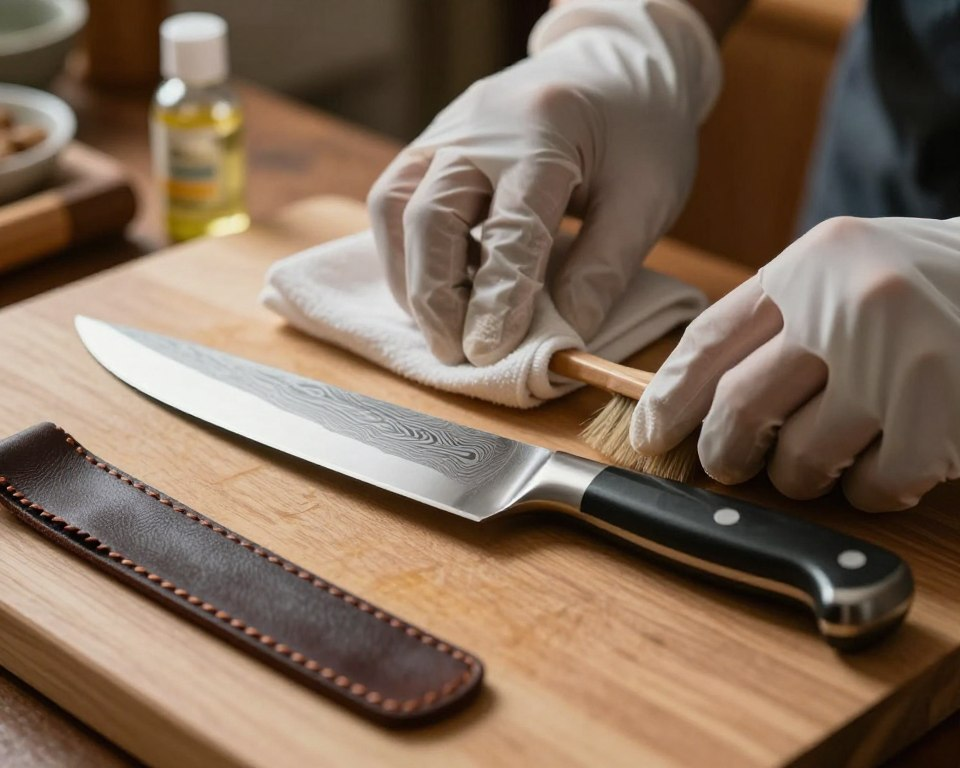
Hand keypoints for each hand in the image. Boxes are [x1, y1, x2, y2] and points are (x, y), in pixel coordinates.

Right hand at [367, 0, 719, 364]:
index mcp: (545, 133)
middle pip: (431, 215)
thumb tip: (564, 336)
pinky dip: (406, 254)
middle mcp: (481, 126)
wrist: (614, 63)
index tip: (491, 353)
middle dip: (436, 295)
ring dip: (409, 277)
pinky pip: (395, 199)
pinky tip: (436, 289)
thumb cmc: (639, 130)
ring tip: (439, 329)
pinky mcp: (431, 142)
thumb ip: (605, 268)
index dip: (500, 298)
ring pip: (395, 207)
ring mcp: (447, 130)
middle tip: (456, 353)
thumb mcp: (647, 197)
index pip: (512, 227)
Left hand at [632, 216, 959, 511]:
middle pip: (740, 406)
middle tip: (727, 464)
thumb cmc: (929, 289)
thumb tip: (694, 399)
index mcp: (812, 264)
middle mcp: (849, 305)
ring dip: (799, 476)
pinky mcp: (945, 416)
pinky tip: (881, 469)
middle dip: (723, 451)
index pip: (709, 341)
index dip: (670, 398)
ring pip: (799, 458)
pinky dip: (867, 493)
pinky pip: (872, 487)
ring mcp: (900, 361)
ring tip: (819, 460)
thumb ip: (777, 323)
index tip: (653, 433)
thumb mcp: (845, 276)